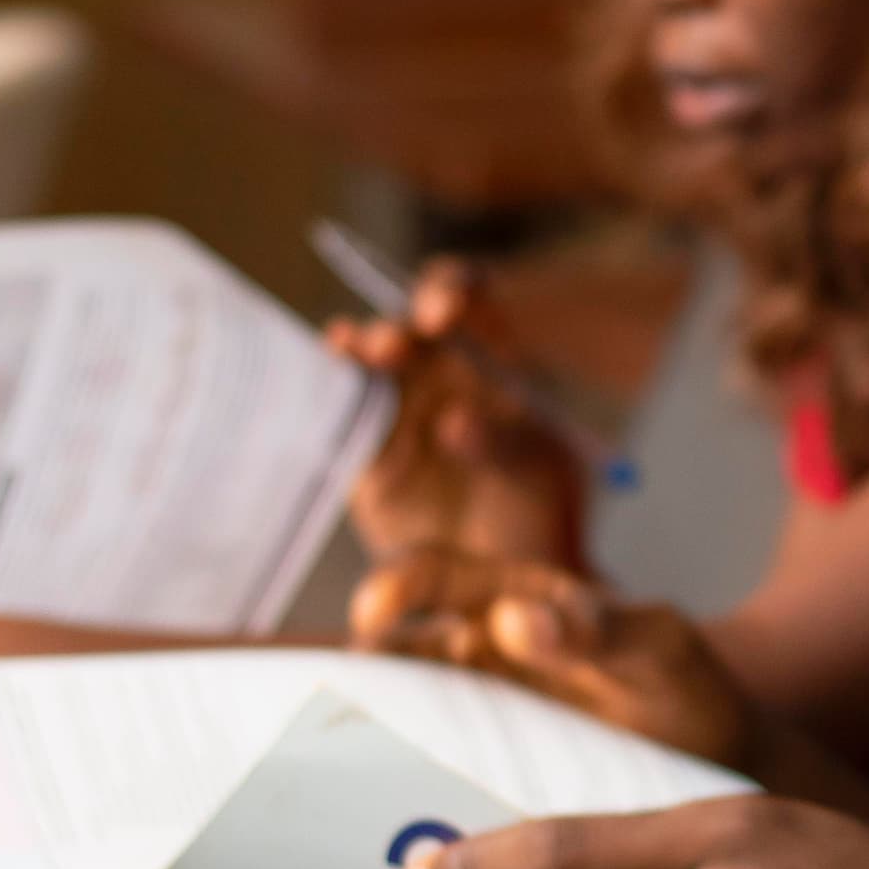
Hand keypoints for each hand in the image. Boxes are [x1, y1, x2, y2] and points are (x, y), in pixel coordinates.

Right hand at [333, 260, 588, 569]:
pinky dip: (331, 407)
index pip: (470, 310)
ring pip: (368, 372)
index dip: (453, 296)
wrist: (519, 571)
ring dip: (356, 356)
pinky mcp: (367, 460)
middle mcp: (438, 377)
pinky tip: (323, 395)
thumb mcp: (541, 473)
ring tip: (348, 347)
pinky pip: (344, 427)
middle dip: (397, 334)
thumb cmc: (544, 508)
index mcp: (490, 362)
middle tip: (392, 344)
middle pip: (409, 337)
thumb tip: (454, 422)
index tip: (444, 309)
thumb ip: (503, 444)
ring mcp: (399, 414)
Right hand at [350, 552, 758, 771]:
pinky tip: (398, 835)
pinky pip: (426, 779)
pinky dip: (404, 795)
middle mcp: (479, 656)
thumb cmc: (684, 683)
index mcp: (516, 601)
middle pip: (392, 653)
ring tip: (348, 783)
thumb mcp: (655, 650)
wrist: (722, 760)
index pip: (434, 576)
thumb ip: (597, 631)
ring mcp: (476, 719)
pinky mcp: (482, 777)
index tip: (374, 618)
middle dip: (354, 679)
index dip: (395, 586)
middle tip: (340, 718)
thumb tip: (516, 617)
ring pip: (397, 721)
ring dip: (369, 745)